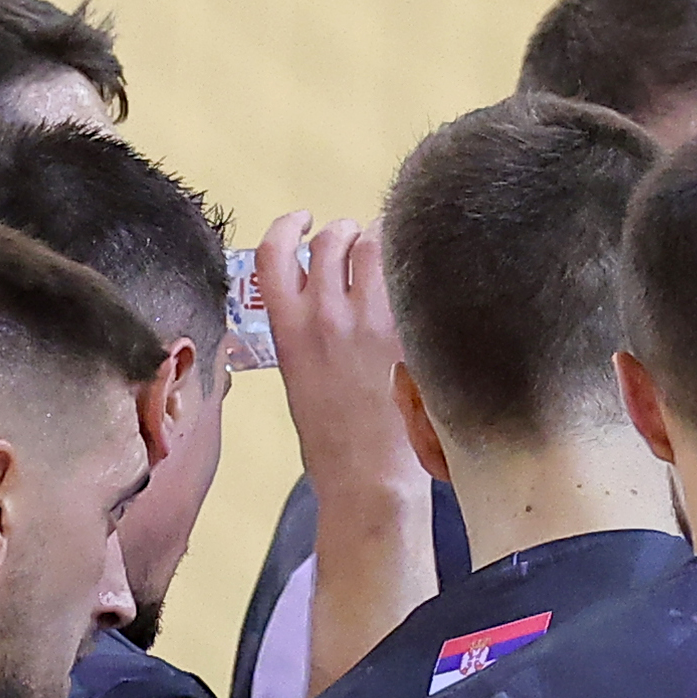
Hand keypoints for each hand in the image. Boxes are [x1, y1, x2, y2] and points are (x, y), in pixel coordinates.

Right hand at [260, 213, 413, 498]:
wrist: (367, 478)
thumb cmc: (333, 439)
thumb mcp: (298, 377)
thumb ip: (304, 329)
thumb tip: (321, 292)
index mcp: (287, 328)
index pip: (274, 252)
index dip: (287, 226)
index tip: (302, 220)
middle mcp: (325, 315)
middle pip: (333, 238)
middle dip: (346, 233)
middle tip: (358, 243)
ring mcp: (370, 320)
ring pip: (375, 244)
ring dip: (382, 239)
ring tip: (390, 254)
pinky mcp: (410, 331)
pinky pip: (413, 276)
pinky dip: (416, 268)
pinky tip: (422, 278)